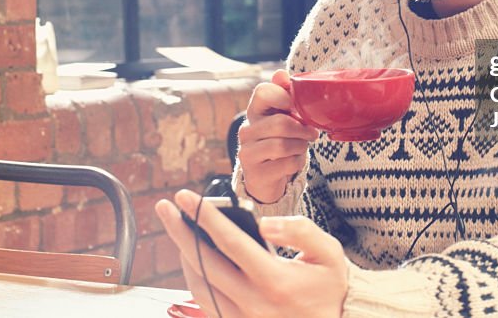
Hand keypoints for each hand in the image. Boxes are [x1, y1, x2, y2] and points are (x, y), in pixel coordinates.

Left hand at [155, 190, 347, 317]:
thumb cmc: (331, 286)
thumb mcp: (328, 252)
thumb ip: (300, 230)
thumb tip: (264, 223)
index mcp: (274, 280)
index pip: (229, 242)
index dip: (203, 216)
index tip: (184, 196)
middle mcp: (253, 302)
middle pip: (203, 262)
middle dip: (179, 230)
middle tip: (165, 207)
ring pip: (198, 284)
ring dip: (184, 254)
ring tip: (179, 228)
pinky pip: (205, 301)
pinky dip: (194, 276)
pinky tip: (194, 257)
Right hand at [238, 70, 318, 203]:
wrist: (267, 178)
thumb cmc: (279, 140)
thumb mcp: (283, 117)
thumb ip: (284, 95)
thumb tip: (281, 73)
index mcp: (254, 111)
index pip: (262, 92)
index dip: (283, 96)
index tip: (295, 106)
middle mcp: (246, 131)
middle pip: (280, 123)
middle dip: (302, 129)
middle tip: (311, 133)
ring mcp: (247, 153)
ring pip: (282, 145)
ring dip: (300, 146)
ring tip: (302, 146)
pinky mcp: (255, 173)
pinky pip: (285, 164)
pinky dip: (297, 162)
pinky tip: (294, 161)